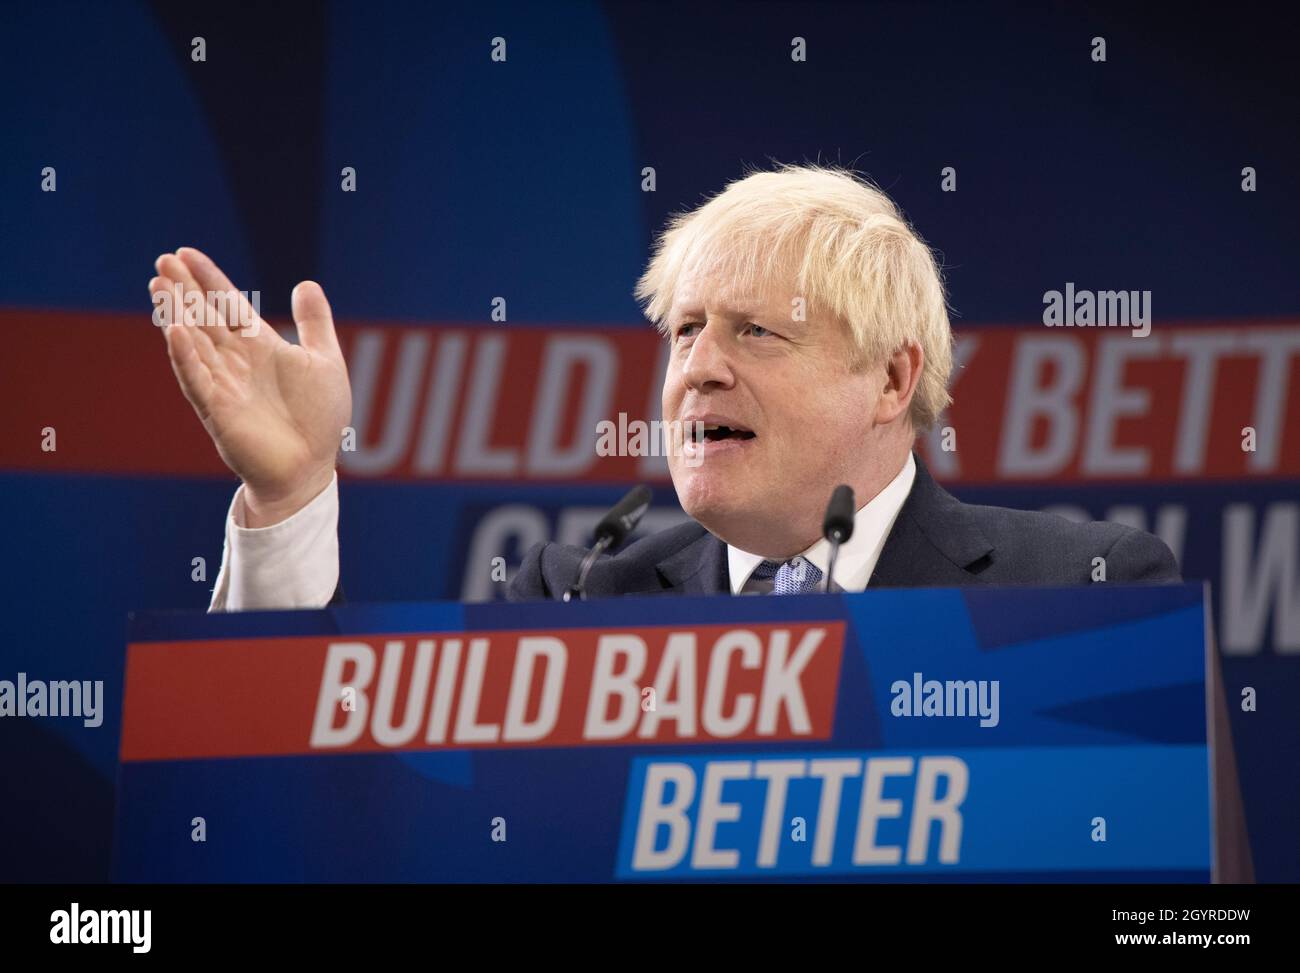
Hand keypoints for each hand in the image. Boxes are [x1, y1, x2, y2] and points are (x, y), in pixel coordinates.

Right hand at [149, 247, 351, 525]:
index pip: (227, 304)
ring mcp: (223, 384)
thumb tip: (306, 283)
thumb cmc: (319, 419)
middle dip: (184, 290)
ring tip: (159, 286)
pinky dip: (186, 355)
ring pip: (193, 343)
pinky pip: (198, 378)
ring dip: (176, 315)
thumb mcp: (324, 361)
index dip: (207, 279)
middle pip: (204, 318)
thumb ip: (314, 323)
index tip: (184, 253)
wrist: (311, 467)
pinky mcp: (218, 410)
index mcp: (259, 347)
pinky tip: (174, 330)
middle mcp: (236, 361)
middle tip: (162, 262)